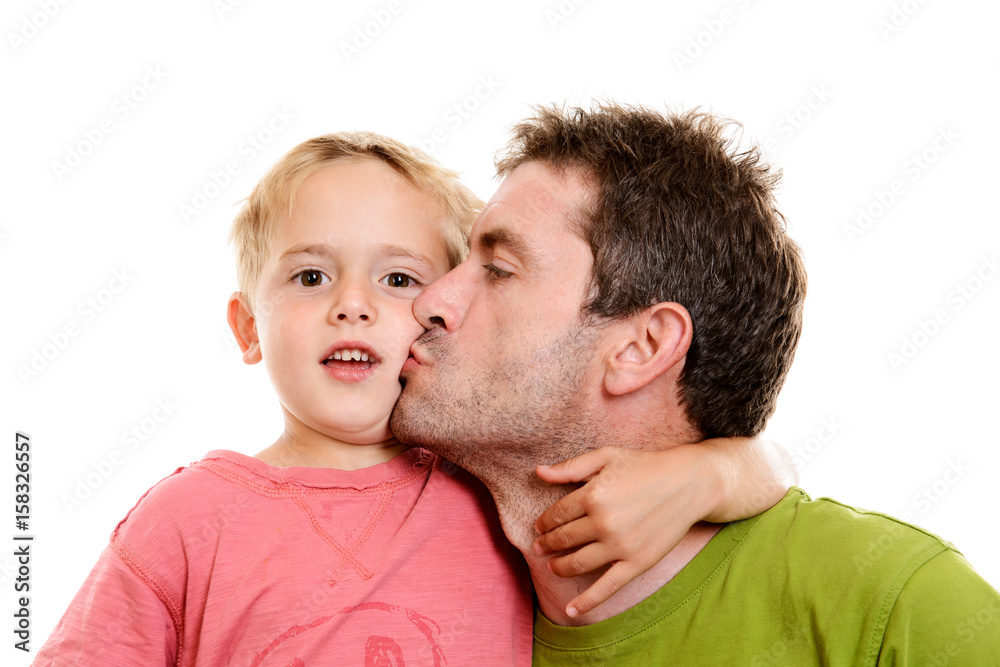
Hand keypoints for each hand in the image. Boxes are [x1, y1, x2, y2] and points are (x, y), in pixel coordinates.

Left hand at [533, 438, 791, 616]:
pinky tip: (570, 611)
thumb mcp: (606, 456)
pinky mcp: (636, 563)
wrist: (688, 484)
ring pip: (577, 564)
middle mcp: (603, 523)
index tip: (538, 527)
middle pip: (563, 540)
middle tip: (539, 548)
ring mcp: (619, 546)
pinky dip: (586, 602)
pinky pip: (606, 588)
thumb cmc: (645, 466)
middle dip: (546, 545)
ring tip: (552, 566)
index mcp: (592, 495)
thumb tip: (539, 472)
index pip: (556, 515)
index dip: (543, 523)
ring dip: (559, 567)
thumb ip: (571, 467)